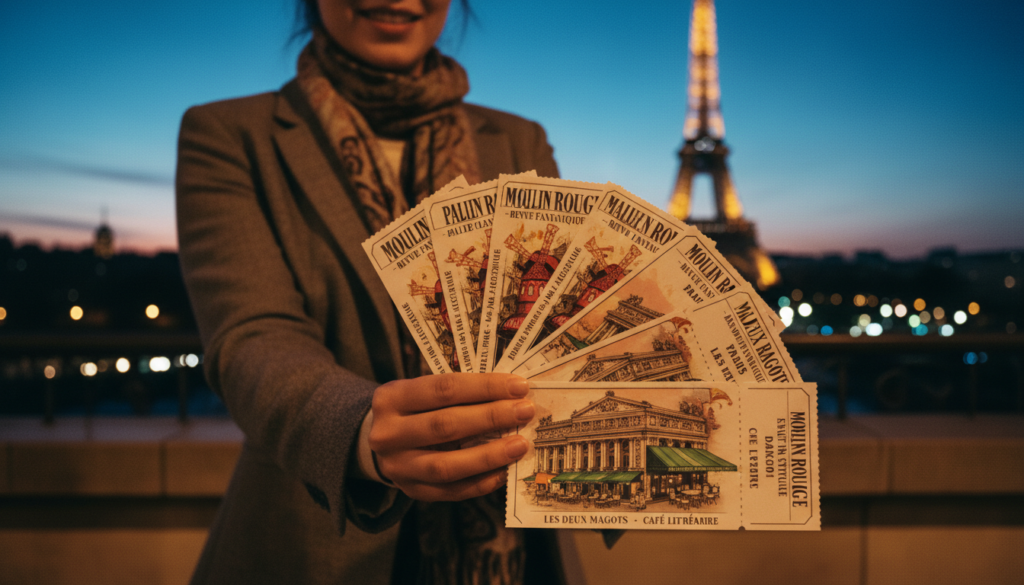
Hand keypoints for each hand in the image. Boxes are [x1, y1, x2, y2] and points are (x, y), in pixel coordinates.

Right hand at [368, 373, 533, 500]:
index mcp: (392, 398)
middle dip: (491, 418)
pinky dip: (480, 482)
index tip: (518, 386)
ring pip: (447, 465)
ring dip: (489, 455)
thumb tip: (511, 396)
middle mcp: (389, 433)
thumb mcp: (423, 391)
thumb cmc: (414, 409)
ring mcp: (398, 466)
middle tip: (524, 412)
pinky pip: (451, 491)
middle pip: (445, 426)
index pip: (444, 389)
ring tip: (519, 445)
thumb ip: (459, 394)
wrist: (382, 441)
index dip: (484, 387)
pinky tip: (504, 471)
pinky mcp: (412, 490)